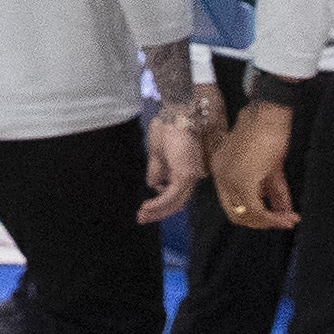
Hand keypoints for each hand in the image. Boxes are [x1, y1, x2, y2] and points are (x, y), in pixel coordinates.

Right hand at [138, 102, 208, 225]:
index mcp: (187, 170)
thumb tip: (154, 185)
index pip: (176, 193)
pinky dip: (159, 203)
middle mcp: (192, 176)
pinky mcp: (186, 175)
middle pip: (177, 201)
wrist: (177, 115)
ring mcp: (190, 176)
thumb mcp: (157, 152)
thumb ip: (158, 171)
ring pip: (175, 201)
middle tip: (141, 218)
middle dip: (158, 212)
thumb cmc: (167, 128)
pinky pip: (172, 195)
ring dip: (157, 210)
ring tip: (142, 215)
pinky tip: (146, 207)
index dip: (162, 204)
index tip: (146, 209)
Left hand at [209, 99, 299, 230]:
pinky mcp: (242, 180)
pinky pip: (255, 209)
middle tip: (284, 222)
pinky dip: (273, 216)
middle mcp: (220, 176)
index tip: (276, 217)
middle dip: (261, 222)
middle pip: (236, 213)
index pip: (232, 204)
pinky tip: (290, 217)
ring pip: (246, 213)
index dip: (253, 215)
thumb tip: (284, 211)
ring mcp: (229, 179)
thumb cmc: (270, 135)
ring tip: (291, 220)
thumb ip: (273, 190)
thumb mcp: (271, 168)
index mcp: (221, 171)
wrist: (270, 116)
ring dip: (271, 221)